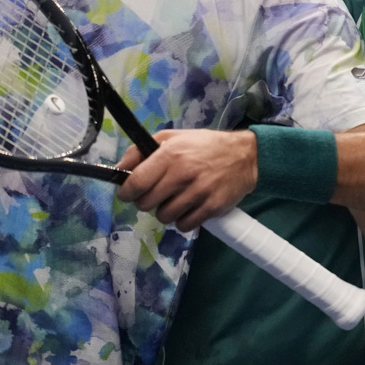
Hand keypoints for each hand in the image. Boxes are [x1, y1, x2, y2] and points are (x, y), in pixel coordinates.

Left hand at [115, 129, 257, 231]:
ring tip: (175, 200)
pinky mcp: (212, 208)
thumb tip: (119, 168)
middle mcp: (183, 174)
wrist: (245, 155)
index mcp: (170, 154)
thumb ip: (142, 150)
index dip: (127, 192)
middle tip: (156, 194)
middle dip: (147, 201)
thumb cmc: (204, 145)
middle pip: (147, 204)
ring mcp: (199, 193)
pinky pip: (184, 226)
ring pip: (164, 217)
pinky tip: (189, 208)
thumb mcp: (172, 137)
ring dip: (166, 211)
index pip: (137, 182)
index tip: (128, 194)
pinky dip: (183, 220)